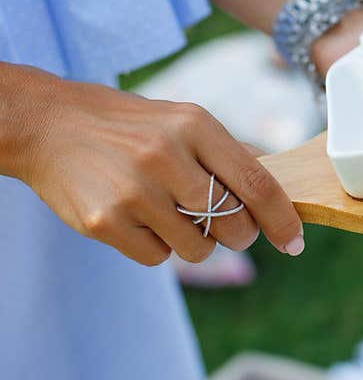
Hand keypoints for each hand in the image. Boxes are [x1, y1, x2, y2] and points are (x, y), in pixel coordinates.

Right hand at [12, 67, 304, 265]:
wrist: (51, 125)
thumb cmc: (133, 127)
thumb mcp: (184, 120)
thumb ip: (230, 154)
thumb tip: (279, 192)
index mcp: (195, 126)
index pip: (257, 183)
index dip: (281, 219)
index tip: (294, 242)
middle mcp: (166, 156)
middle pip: (233, 223)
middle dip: (239, 234)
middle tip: (225, 224)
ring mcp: (134, 191)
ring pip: (198, 248)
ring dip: (195, 241)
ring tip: (171, 212)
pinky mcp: (105, 222)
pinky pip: (157, 258)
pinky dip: (157, 247)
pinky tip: (140, 218)